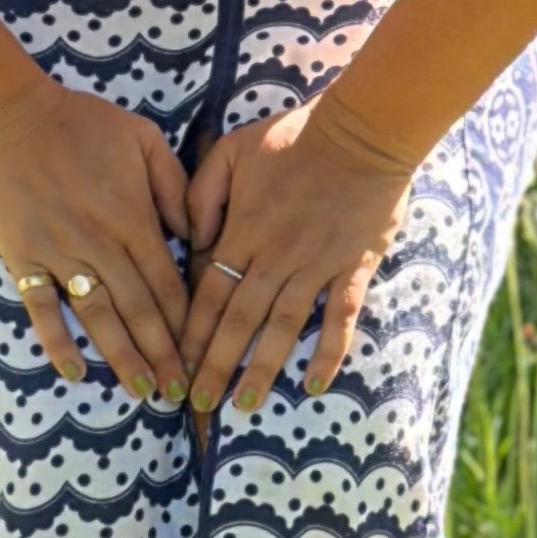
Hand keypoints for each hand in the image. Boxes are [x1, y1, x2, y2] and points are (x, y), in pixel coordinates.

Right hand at [0, 75, 193, 398]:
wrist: (9, 116)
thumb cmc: (81, 123)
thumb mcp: (144, 138)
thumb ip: (174, 186)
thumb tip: (193, 234)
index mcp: (133, 218)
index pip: (168, 284)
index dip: (187, 324)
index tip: (202, 356)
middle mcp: (100, 243)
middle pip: (140, 310)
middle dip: (163, 354)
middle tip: (180, 392)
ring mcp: (60, 253)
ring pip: (98, 316)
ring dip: (122, 357)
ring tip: (142, 391)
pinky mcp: (23, 257)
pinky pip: (41, 307)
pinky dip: (57, 340)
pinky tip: (74, 371)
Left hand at [185, 89, 417, 415]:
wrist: (360, 132)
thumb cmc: (293, 137)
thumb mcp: (230, 151)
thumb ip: (201, 194)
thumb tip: (190, 239)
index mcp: (242, 232)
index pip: (207, 293)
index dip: (189, 334)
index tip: (176, 365)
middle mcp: (274, 258)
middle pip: (238, 321)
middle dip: (215, 366)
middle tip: (199, 405)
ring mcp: (315, 266)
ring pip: (282, 327)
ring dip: (262, 368)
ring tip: (245, 405)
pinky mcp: (352, 268)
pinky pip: (340, 318)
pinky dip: (328, 352)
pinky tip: (313, 383)